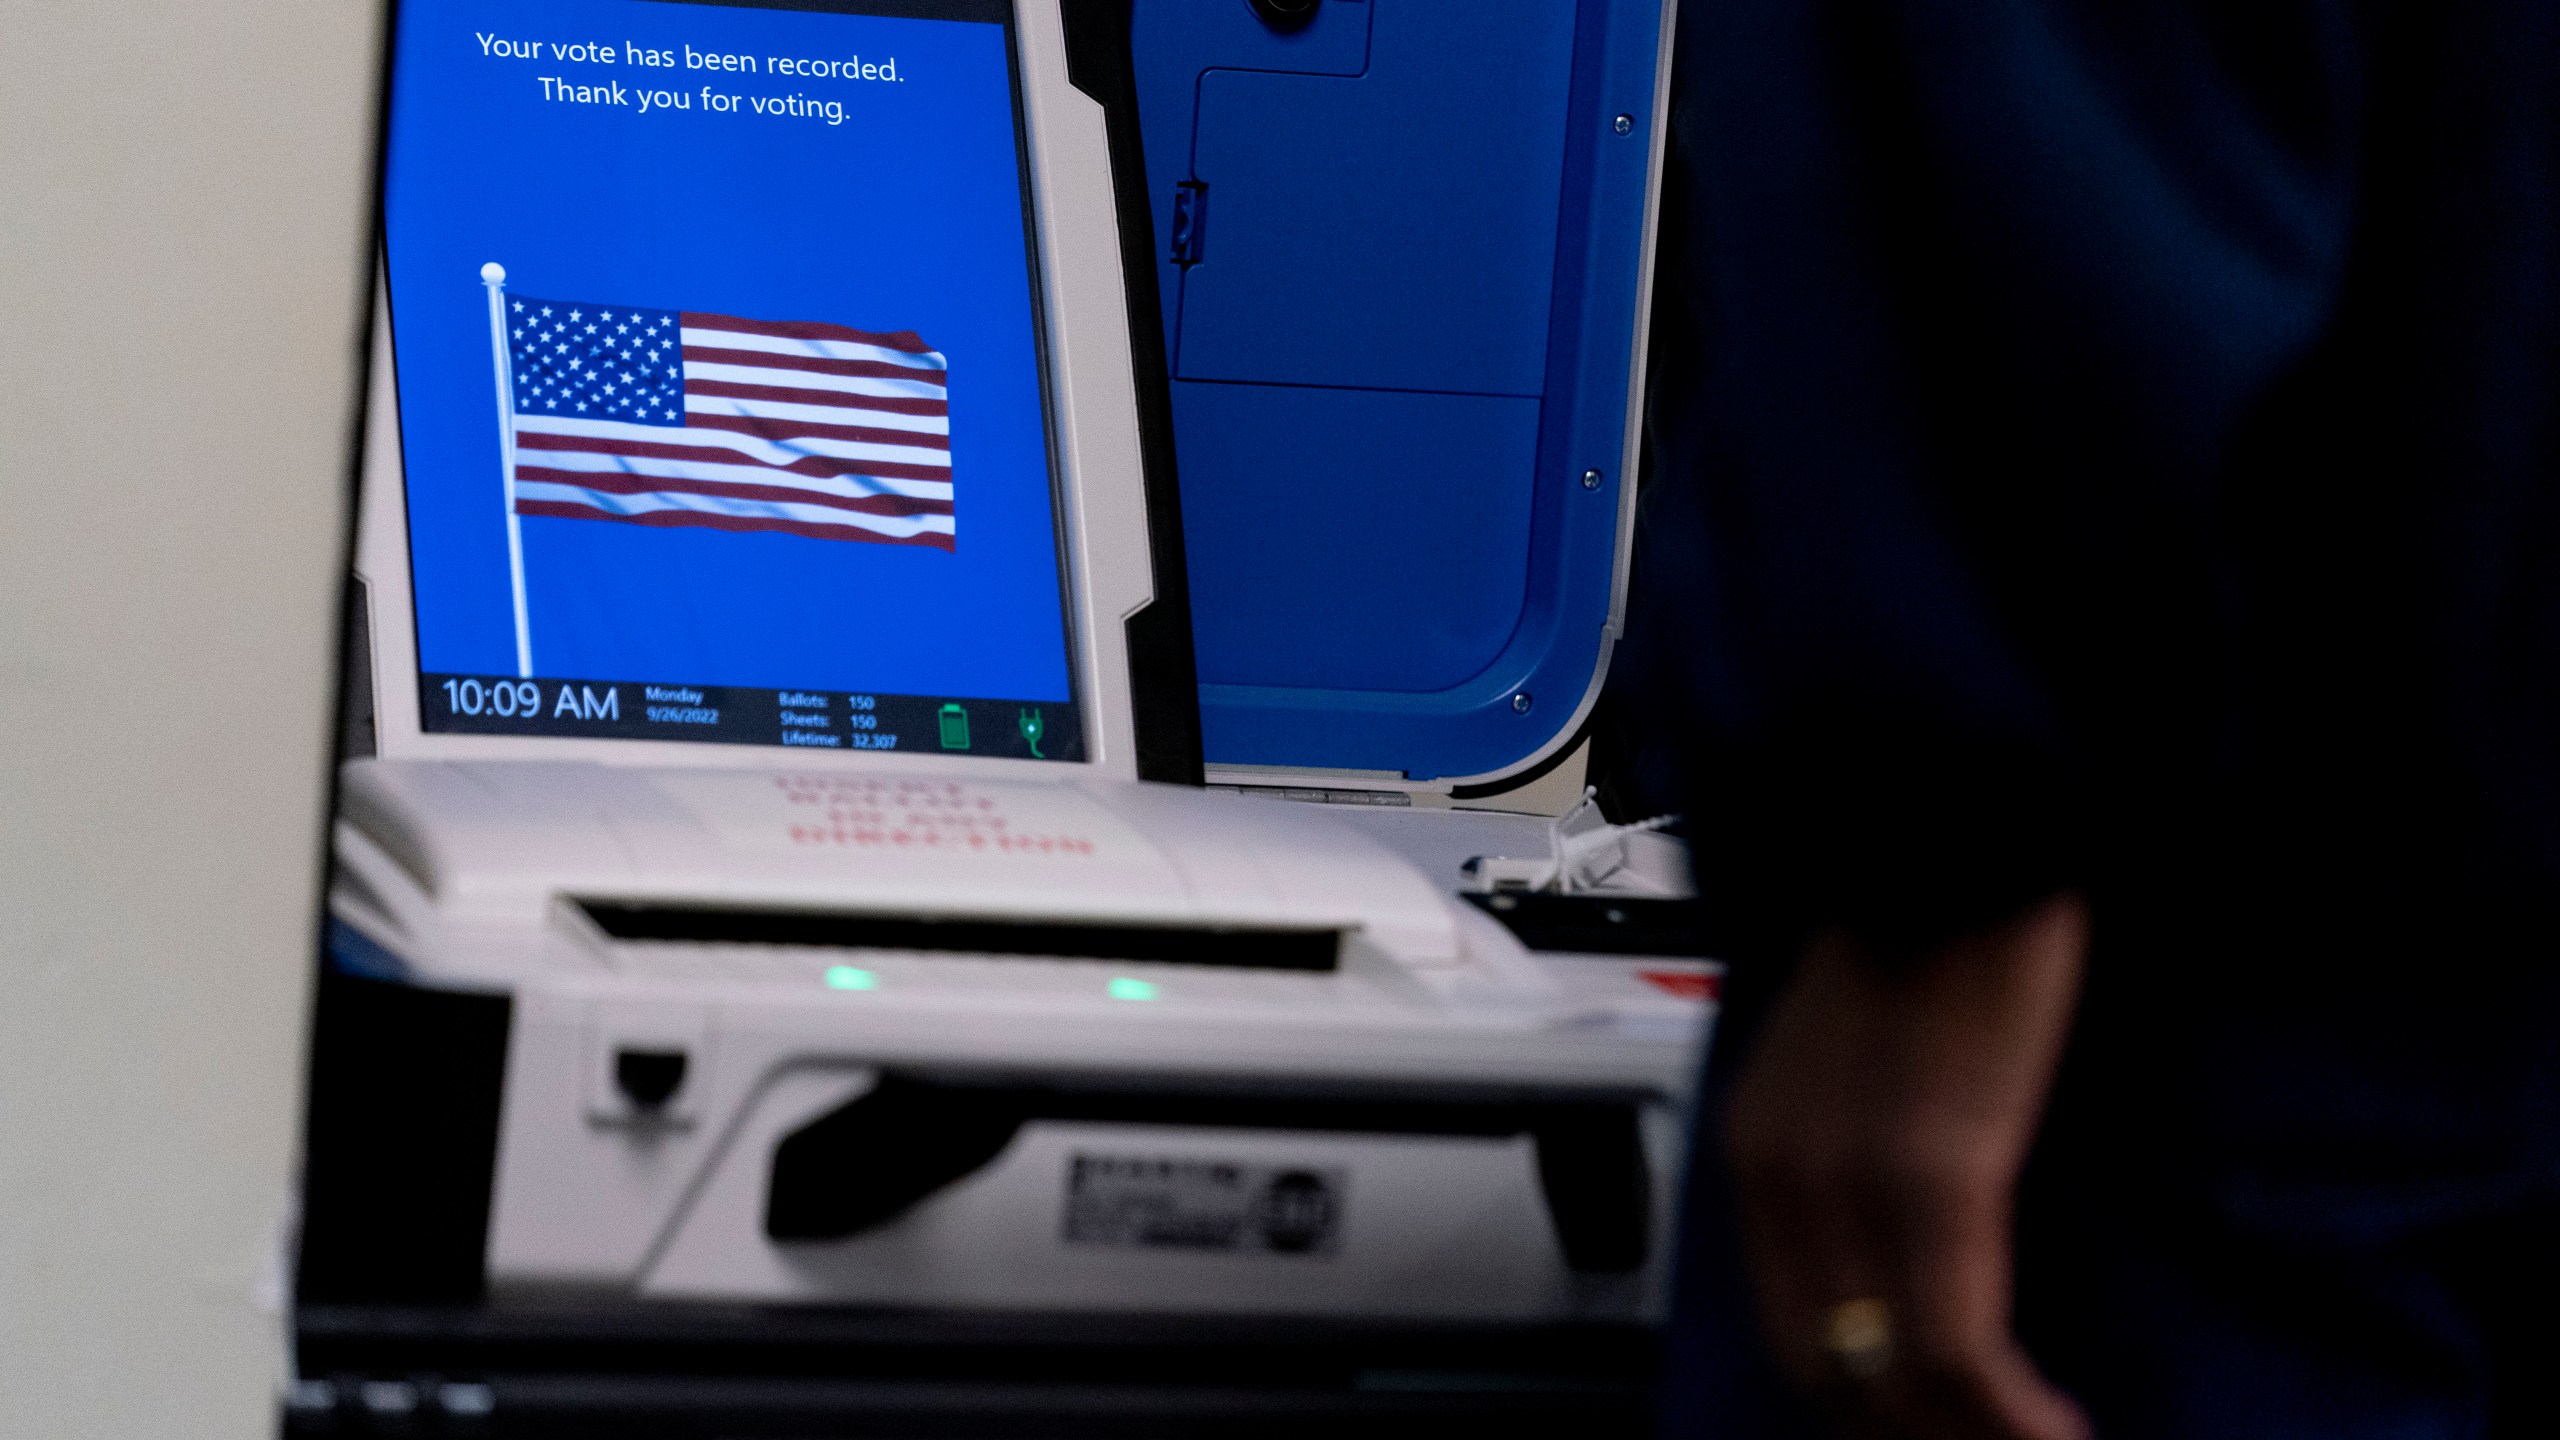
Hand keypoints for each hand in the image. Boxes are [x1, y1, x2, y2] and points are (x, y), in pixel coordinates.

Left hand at [1727, 892, 2093, 1439]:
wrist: (1952, 830)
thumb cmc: (1929, 929)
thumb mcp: (1864, 1061)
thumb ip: (1868, 1155)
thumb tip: (1920, 1253)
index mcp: (1763, 1152)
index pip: (1798, 1334)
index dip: (1869, 1412)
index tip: (1934, 1438)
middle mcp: (1785, 1177)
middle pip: (1836, 1374)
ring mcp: (1851, 1181)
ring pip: (1898, 1379)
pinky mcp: (1931, 1174)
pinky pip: (1957, 1344)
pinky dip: (2011, 1413)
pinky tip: (2060, 1434)